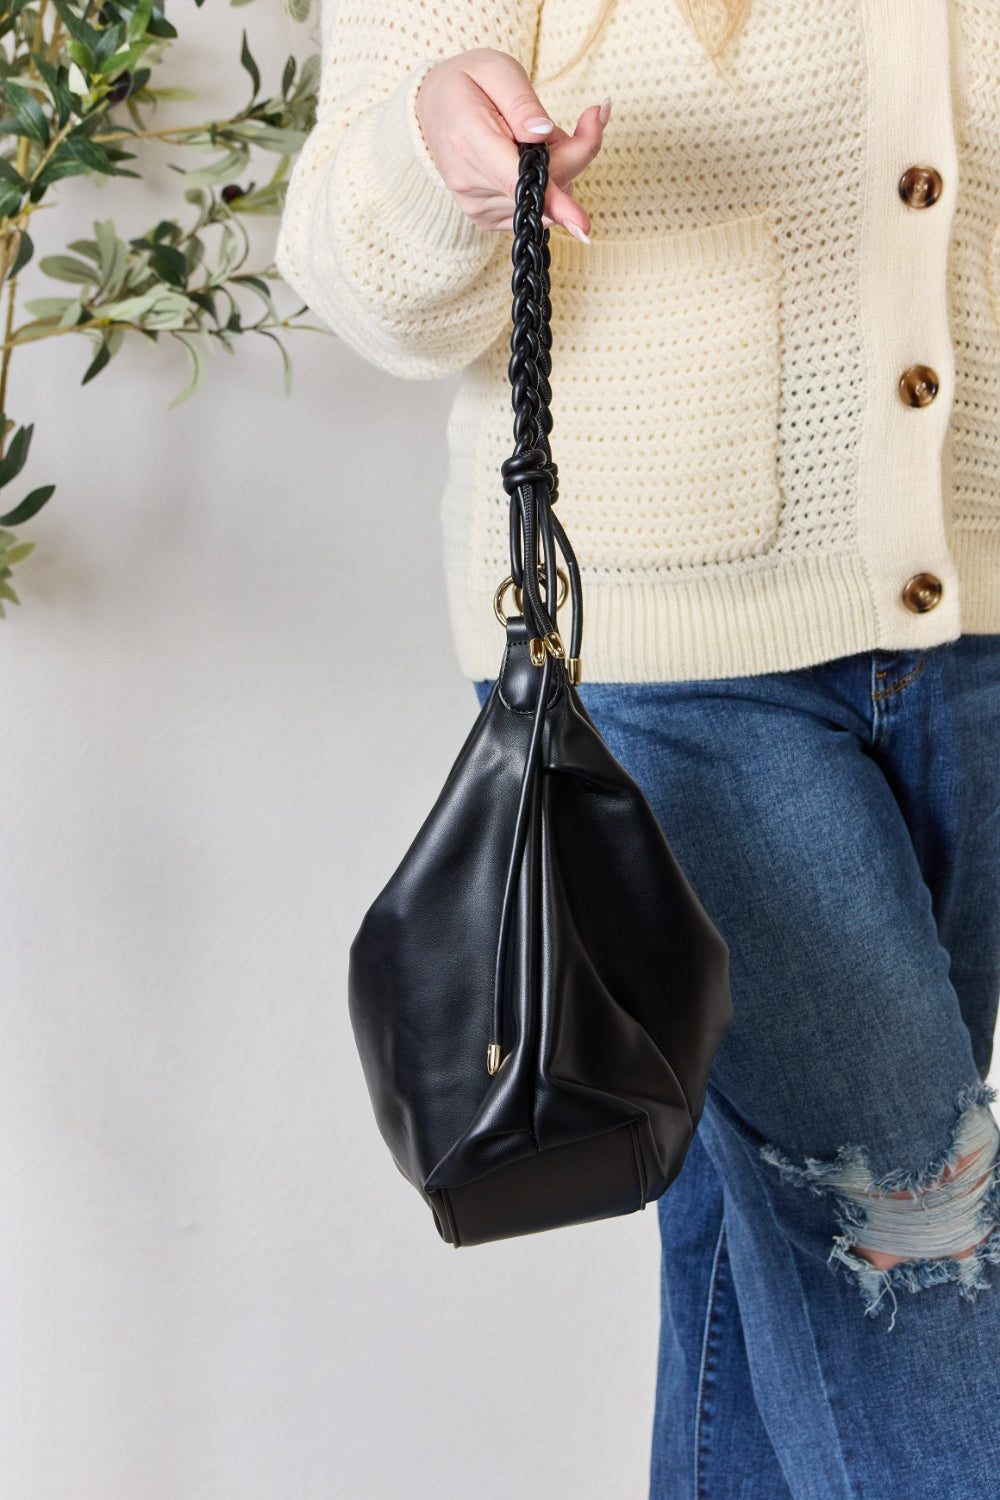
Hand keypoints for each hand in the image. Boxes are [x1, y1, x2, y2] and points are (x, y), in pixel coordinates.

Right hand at [414, 47, 608, 237]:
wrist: (434, 107)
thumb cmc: (468, 83)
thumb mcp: (496, 69)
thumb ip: (522, 102)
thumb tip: (544, 133)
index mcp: (469, 141)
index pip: (516, 179)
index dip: (554, 201)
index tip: (583, 228)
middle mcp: (470, 184)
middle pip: (545, 186)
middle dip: (574, 154)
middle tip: (586, 117)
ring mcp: (477, 207)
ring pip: (546, 200)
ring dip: (557, 167)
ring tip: (531, 135)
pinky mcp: (486, 220)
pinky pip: (537, 209)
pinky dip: (546, 183)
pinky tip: (527, 156)